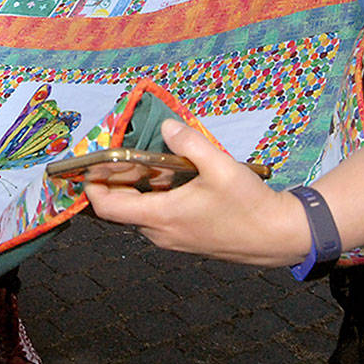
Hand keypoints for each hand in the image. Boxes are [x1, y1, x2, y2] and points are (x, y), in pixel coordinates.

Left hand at [84, 120, 309, 266]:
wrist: (277, 236)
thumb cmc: (249, 205)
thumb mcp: (221, 167)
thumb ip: (190, 143)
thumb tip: (167, 126)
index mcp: (163, 217)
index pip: (108, 208)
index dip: (91, 187)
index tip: (86, 166)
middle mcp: (161, 233)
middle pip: (118, 210)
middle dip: (109, 184)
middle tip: (111, 157)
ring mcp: (172, 238)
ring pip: (137, 214)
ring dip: (131, 190)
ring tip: (138, 162)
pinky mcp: (183, 238)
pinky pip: (154, 217)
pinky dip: (149, 198)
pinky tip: (165, 178)